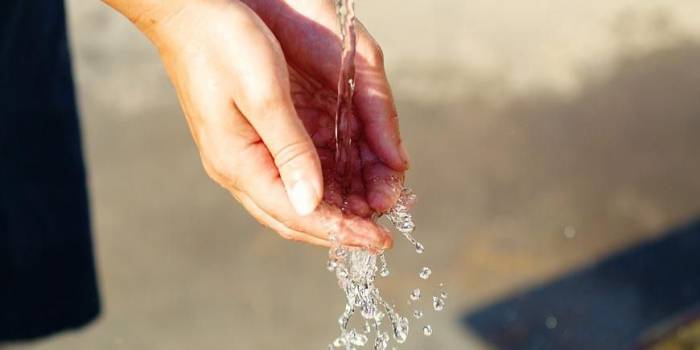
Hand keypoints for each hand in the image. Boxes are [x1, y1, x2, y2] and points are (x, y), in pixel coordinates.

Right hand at [105, 0, 407, 248]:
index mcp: (238, 163)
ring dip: (333, 209)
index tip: (379, 241)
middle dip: (340, 229)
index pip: (297, 214)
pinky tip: (346, 184)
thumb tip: (311, 203)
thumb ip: (290, 150)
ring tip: (371, 211)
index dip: (341, 231)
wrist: (188, 12)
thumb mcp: (264, 95)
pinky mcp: (250, 140)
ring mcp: (242, 155)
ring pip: (293, 199)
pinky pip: (289, 176)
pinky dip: (322, 185)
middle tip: (380, 235)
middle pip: (294, 216)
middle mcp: (239, 168)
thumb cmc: (223, 44)